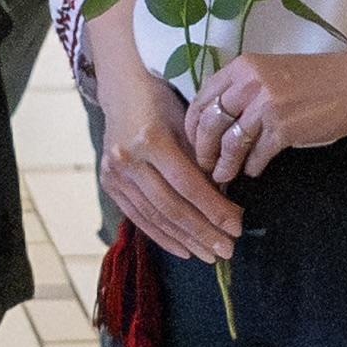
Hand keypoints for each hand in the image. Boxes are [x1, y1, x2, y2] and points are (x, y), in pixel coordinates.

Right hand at [91, 41, 248, 264]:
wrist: (123, 91)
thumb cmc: (164, 103)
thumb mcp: (187, 123)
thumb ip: (202, 161)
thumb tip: (226, 202)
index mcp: (150, 139)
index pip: (188, 185)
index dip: (214, 209)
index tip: (237, 226)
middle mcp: (127, 159)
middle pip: (171, 206)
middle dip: (202, 232)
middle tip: (228, 250)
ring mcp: (114, 175)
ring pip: (155, 217)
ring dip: (185, 240)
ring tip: (210, 255)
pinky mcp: (109, 185)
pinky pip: (139, 218)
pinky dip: (162, 236)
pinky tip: (183, 250)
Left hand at [181, 36, 346, 181]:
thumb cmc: (318, 78)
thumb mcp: (273, 72)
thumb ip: (244, 89)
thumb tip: (217, 120)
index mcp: (243, 66)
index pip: (202, 97)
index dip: (192, 124)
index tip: (192, 140)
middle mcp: (250, 83)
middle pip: (209, 122)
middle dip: (202, 149)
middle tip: (204, 164)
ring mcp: (266, 106)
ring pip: (229, 143)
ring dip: (223, 165)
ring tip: (223, 176)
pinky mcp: (284, 129)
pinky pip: (256, 155)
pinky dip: (251, 167)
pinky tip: (253, 170)